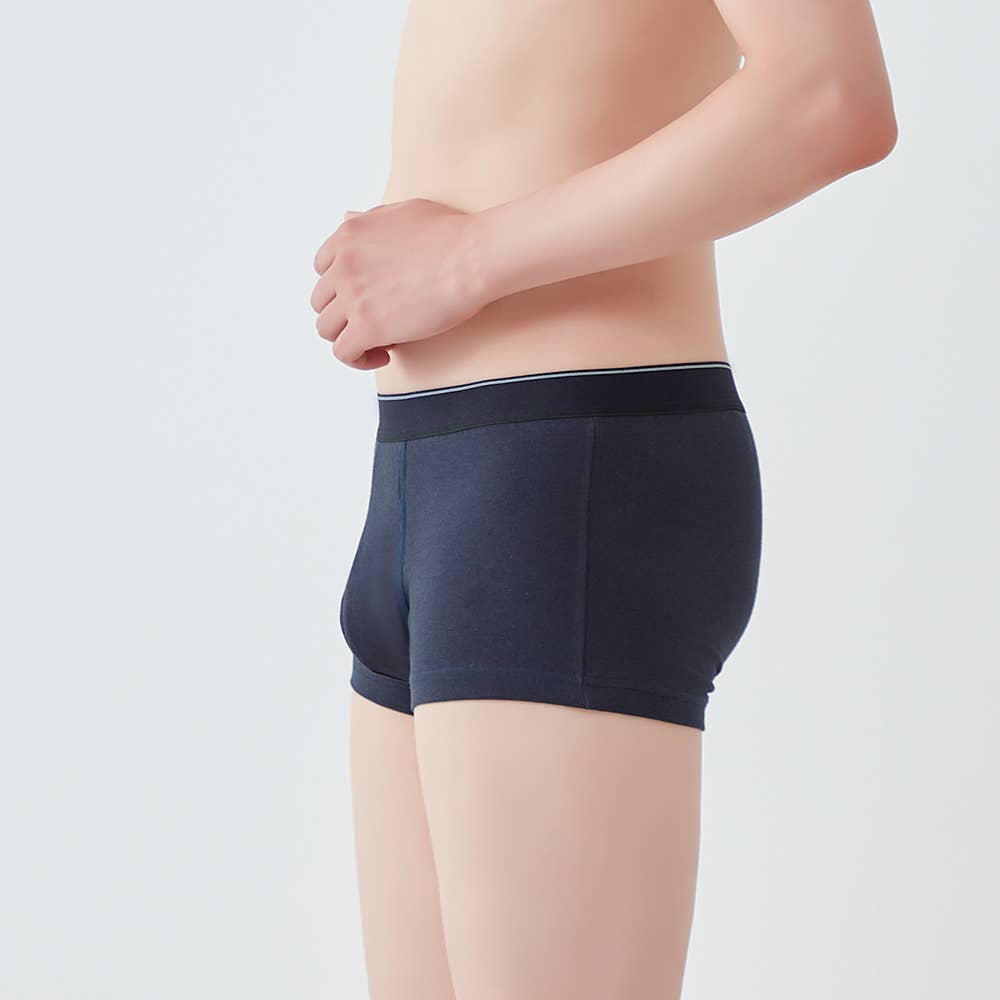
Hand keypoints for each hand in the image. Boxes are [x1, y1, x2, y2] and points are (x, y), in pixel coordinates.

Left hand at [310, 198, 488, 369]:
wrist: (473, 256)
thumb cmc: (451, 233)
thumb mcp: (402, 211)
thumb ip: (369, 219)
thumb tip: (347, 217)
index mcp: (349, 235)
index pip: (323, 268)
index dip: (343, 287)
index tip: (366, 297)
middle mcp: (343, 264)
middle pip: (322, 301)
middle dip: (345, 314)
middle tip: (376, 321)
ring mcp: (353, 296)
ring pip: (327, 329)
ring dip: (350, 337)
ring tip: (380, 341)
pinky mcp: (367, 326)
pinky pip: (344, 353)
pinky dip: (359, 359)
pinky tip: (385, 354)